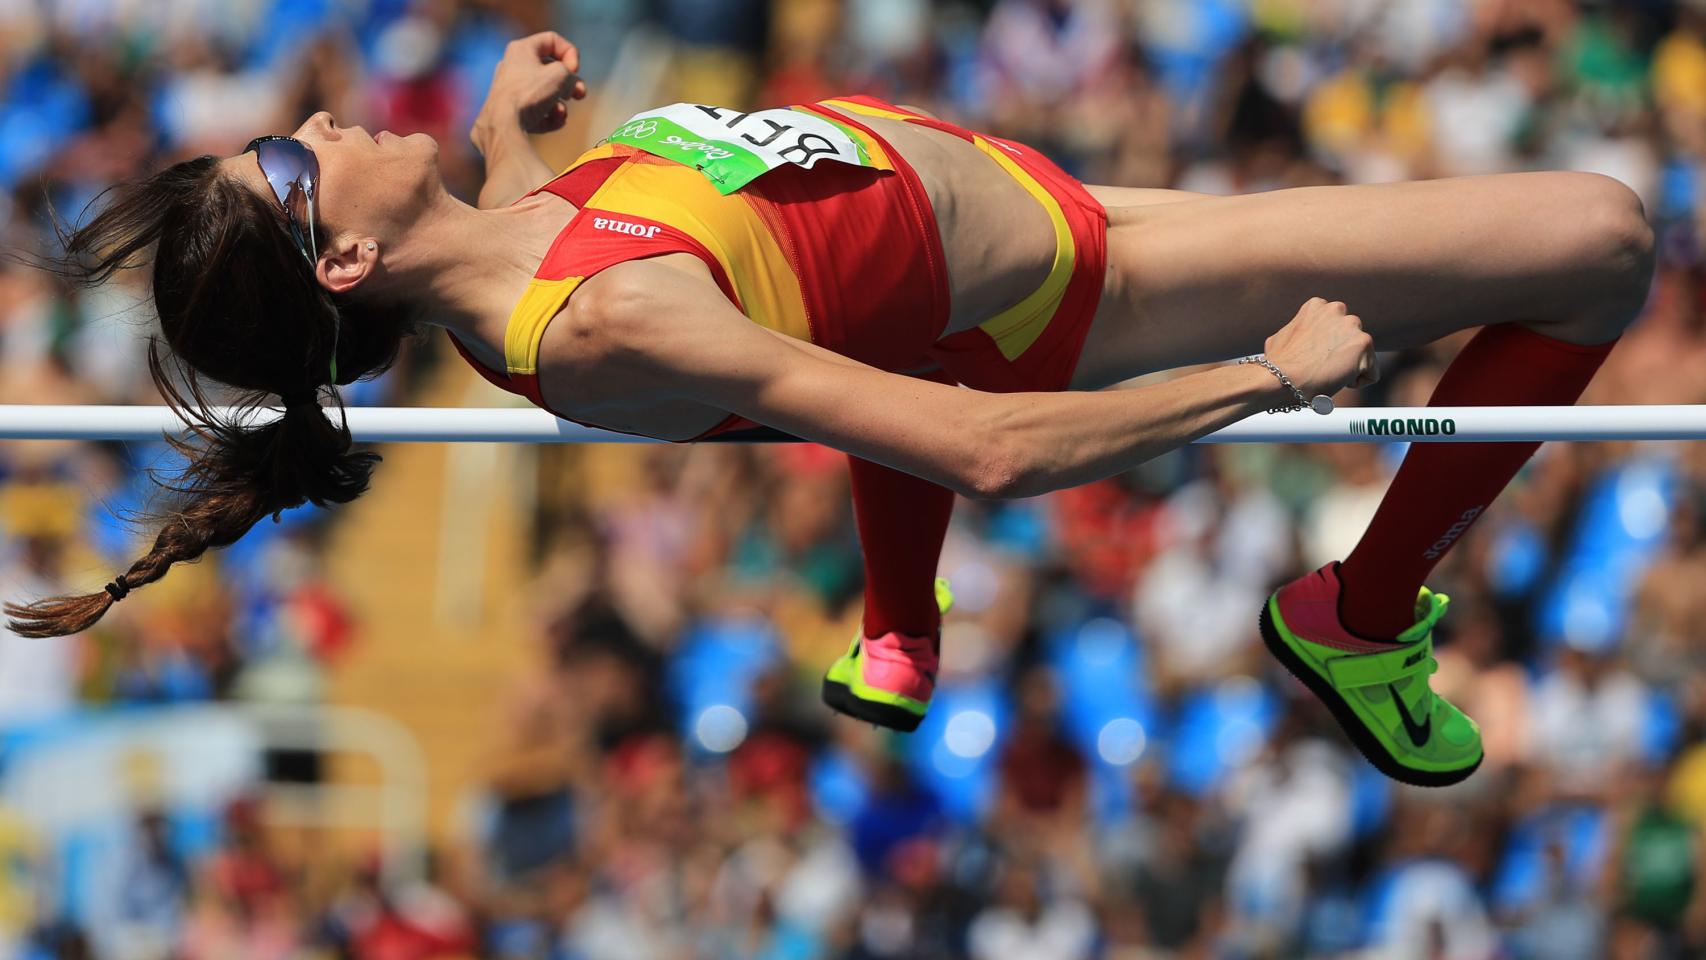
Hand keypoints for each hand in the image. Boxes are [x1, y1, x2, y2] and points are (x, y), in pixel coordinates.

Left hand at [471, 32, 587, 149]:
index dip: (570, 53)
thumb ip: (570, 74)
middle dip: (569, 83)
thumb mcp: (560, 75)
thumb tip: (569, 86)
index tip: (574, 70)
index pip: (552, 40)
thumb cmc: (530, 93)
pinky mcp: (510, 111)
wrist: (503, 124)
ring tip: (563, 113)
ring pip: (544, 92)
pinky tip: (554, 123)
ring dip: (560, 103)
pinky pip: (536, 110)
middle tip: (580, 94)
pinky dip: (548, 116)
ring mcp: (510, 90)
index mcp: (522, 49)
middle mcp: (513, 66)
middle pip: (549, 69)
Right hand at [1263, 298, 1378, 399]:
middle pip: (1351, 339)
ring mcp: (1352, 325)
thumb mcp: (1282, 337)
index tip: (1313, 359)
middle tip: (1322, 369)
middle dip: (1340, 355)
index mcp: (1317, 306)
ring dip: (1348, 368)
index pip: (1335, 328)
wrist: (1281, 379)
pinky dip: (1356, 382)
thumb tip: (1300, 339)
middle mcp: (1337, 309)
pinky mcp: (1364, 343)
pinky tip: (1336, 381)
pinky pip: (1371, 373)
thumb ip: (1300, 331)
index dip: (1325, 348)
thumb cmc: (1277, 364)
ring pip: (1362, 356)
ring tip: (1327, 375)